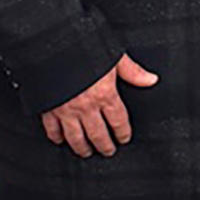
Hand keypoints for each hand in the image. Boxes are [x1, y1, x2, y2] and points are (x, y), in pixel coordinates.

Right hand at [39, 53, 158, 157]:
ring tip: (87, 152)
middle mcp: (86, 106)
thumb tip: (150, 80)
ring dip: (82, 148)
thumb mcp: (114, 57)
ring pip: (76, 138)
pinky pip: (52, 130)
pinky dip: (56, 138)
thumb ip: (132, 71)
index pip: (118, 121)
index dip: (123, 133)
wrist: (54, 47)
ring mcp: (66, 110)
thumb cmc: (85, 48)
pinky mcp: (48, 109)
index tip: (124, 138)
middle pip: (98, 134)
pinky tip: (60, 140)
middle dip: (104, 146)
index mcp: (105, 94)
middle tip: (108, 151)